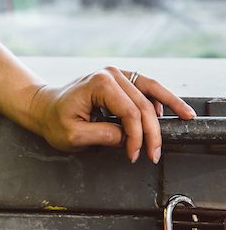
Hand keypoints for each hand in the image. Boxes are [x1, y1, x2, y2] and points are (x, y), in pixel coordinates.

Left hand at [27, 67, 196, 164]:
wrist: (43, 107)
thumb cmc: (54, 120)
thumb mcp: (74, 135)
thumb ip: (104, 136)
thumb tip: (128, 138)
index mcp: (99, 83)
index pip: (130, 112)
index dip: (137, 137)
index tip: (135, 155)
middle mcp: (110, 74)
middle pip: (144, 104)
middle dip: (153, 132)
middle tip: (155, 154)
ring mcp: (115, 74)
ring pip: (151, 88)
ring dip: (170, 104)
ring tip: (186, 116)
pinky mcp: (118, 79)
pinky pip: (145, 87)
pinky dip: (159, 99)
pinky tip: (167, 112)